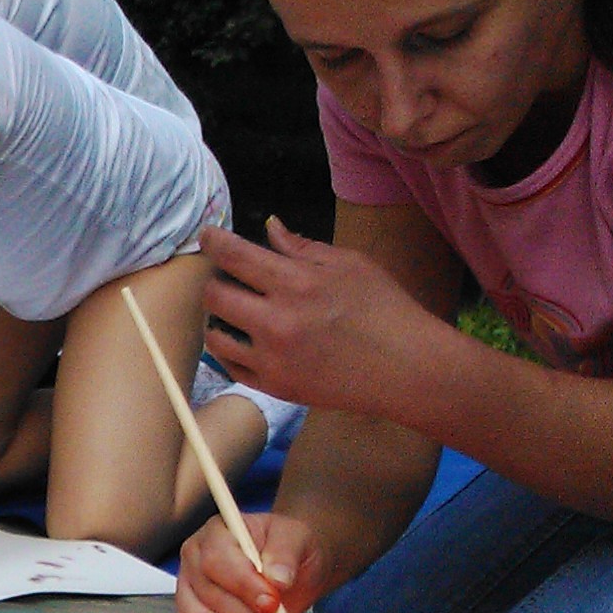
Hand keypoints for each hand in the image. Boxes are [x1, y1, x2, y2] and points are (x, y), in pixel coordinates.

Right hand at [176, 504, 342, 612]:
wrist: (290, 568)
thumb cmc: (290, 549)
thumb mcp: (298, 539)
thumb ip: (286, 554)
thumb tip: (277, 580)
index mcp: (215, 532)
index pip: (216, 561)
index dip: (244, 586)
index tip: (272, 602)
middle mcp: (194, 559)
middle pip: (209, 594)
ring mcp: (189, 590)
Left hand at [202, 217, 438, 415]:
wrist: (405, 367)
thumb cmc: (384, 309)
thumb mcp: (351, 264)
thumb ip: (302, 247)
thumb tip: (270, 226)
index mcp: (298, 283)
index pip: (235, 256)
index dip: (213, 242)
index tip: (207, 236)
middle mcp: (278, 321)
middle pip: (214, 295)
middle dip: (214, 281)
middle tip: (225, 279)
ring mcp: (272, 358)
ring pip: (215, 335)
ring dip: (218, 318)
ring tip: (236, 312)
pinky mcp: (274, 386)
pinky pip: (231, 366)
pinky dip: (232, 349)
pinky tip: (245, 339)